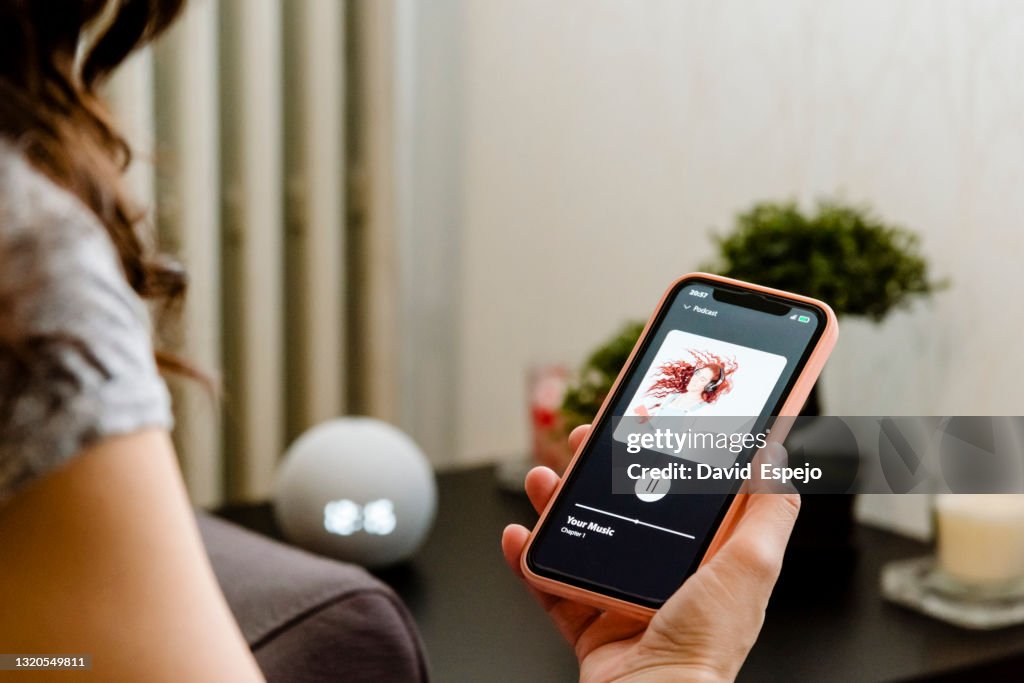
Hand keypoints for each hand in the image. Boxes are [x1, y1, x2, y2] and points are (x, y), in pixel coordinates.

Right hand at [501, 426, 798, 682]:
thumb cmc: (704, 648)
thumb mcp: (751, 566)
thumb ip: (767, 510)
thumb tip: (776, 456)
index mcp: (707, 560)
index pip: (683, 492)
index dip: (663, 455)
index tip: (644, 423)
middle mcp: (665, 578)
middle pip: (626, 508)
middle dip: (600, 472)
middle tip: (586, 442)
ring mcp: (623, 600)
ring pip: (584, 538)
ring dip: (557, 505)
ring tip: (543, 482)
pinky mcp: (588, 624)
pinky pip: (551, 585)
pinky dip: (529, 560)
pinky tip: (518, 537)